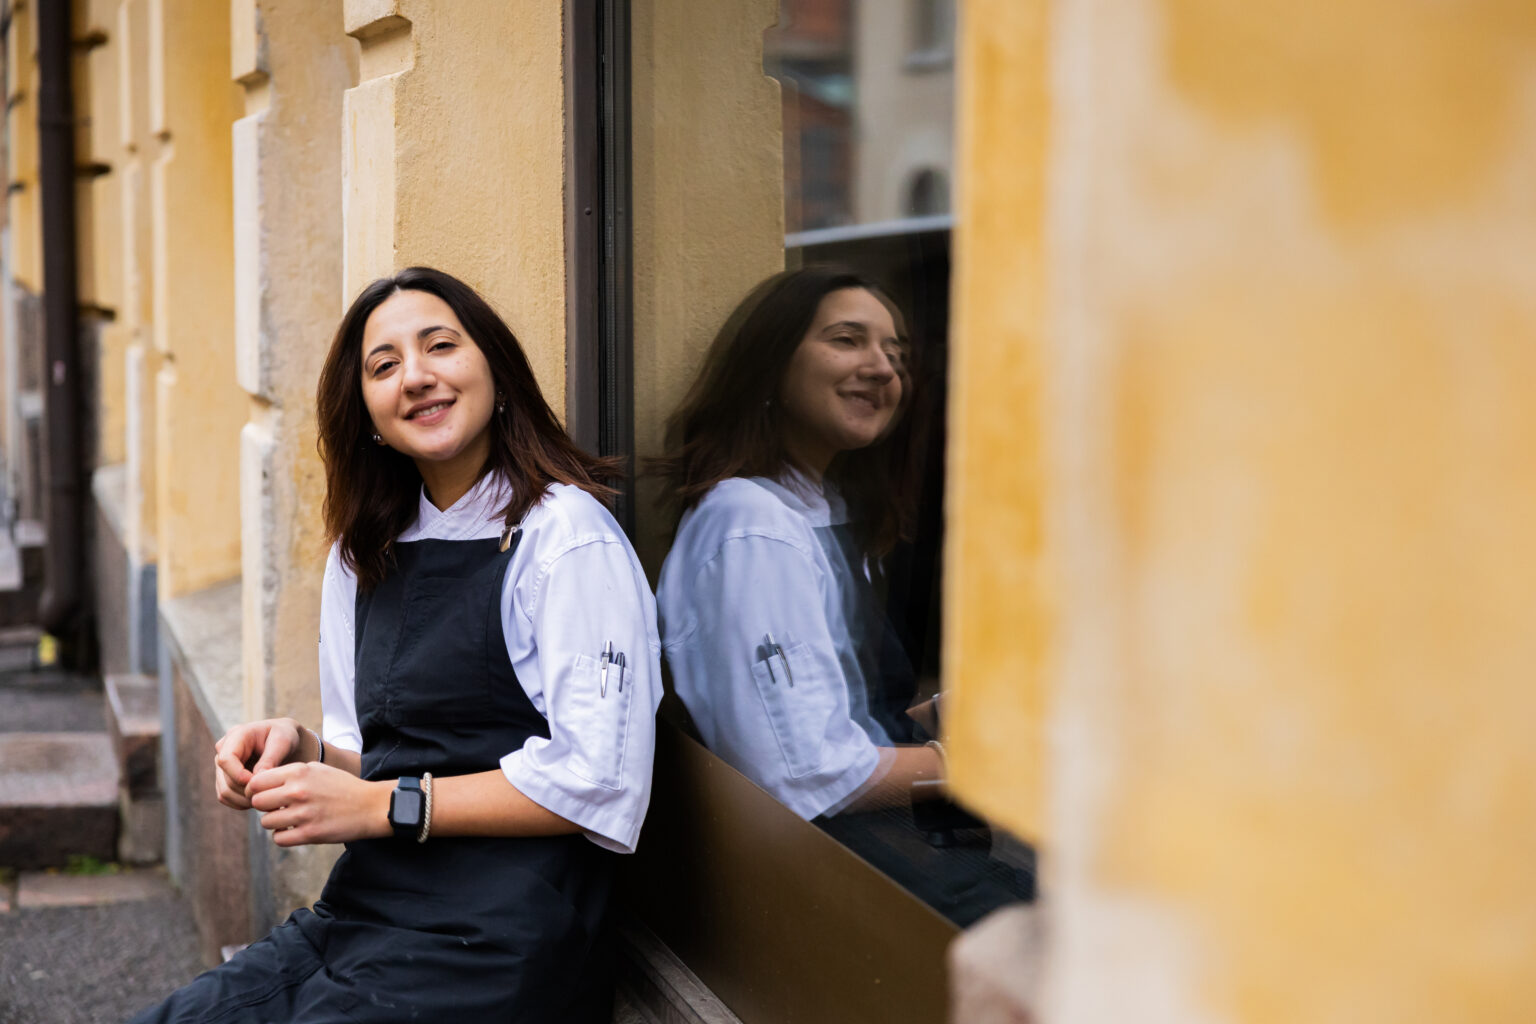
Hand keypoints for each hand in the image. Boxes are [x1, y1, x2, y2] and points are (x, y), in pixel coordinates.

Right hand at [213, 718, 304, 809]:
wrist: (286, 742)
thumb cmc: (286, 736)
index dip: (239, 775)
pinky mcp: (225, 778)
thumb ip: (270, 759)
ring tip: (267, 799)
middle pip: (225, 779)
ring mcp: (222, 765)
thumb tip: (256, 779)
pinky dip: (241, 803)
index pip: (225, 759)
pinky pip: (226, 797)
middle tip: (269, 795)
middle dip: (246, 791)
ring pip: (224, 792)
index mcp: (236, 735)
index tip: (260, 783)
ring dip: (244, 800)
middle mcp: (224, 749)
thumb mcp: (283, 742)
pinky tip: (260, 800)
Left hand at [246, 762, 391, 846]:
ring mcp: (303, 813)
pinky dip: (284, 836)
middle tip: (278, 808)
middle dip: (264, 807)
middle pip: (257, 802)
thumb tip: (262, 783)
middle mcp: (298, 791)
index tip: (264, 795)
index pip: (256, 782)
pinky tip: (295, 830)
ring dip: (274, 822)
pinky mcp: (310, 833)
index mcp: (299, 772)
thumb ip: (290, 773)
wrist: (370, 806)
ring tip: (289, 819)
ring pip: (266, 822)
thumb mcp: (317, 769)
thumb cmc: (343, 786)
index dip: (256, 790)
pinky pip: (279, 839)